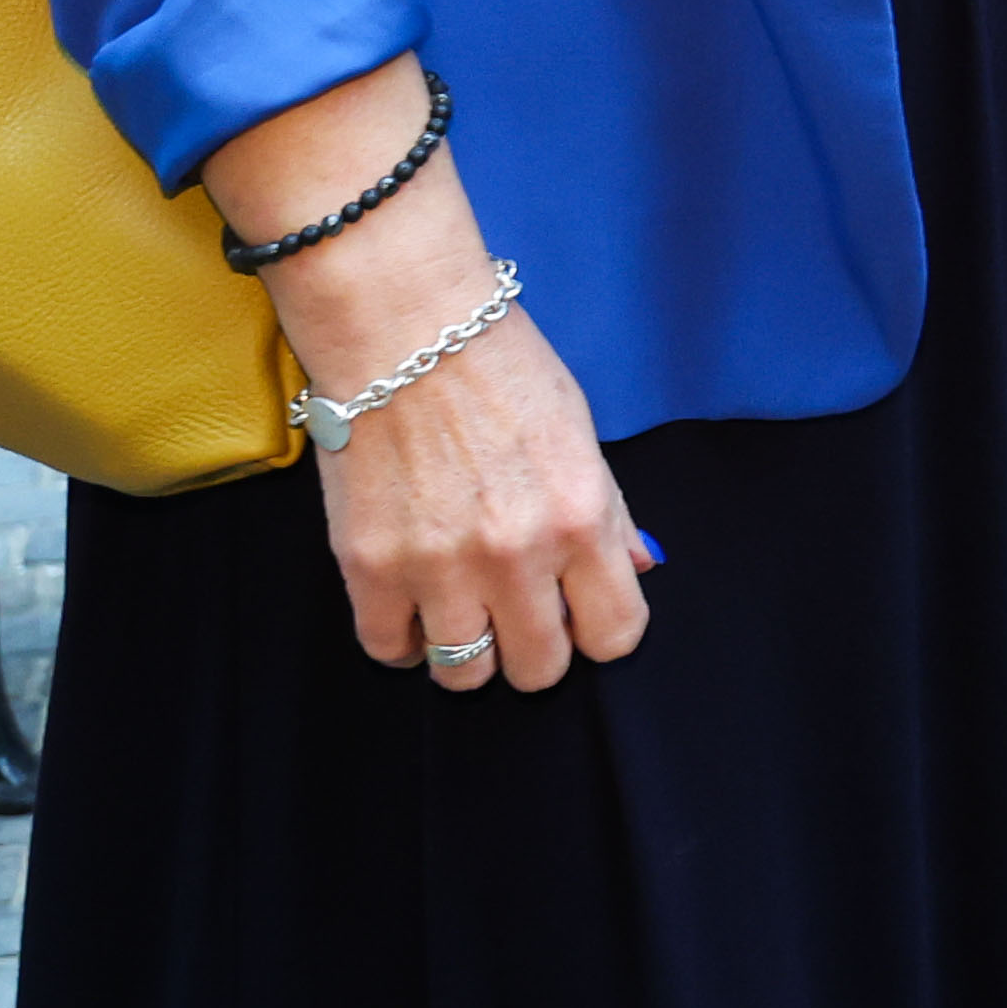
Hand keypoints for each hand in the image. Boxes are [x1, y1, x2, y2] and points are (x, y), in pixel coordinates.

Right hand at [211, 64, 652, 693]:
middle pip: (538, 669)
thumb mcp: (580, 433)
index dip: (599, 628)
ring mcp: (439, 567)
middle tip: (518, 608)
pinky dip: (404, 638)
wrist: (403, 332)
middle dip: (534, 646)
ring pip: (465, 675)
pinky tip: (413, 602)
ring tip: (462, 606)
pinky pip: (389, 651)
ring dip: (467, 648)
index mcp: (581, 517)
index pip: (615, 635)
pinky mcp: (370, 568)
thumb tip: (637, 570)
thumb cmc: (500, 369)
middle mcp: (516, 554)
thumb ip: (610, 514)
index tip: (580, 611)